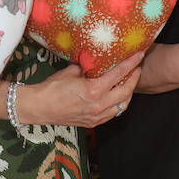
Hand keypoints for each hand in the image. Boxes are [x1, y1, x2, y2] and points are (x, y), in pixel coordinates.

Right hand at [18, 51, 143, 127]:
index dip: (131, 63)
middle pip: (126, 92)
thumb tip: (94, 62)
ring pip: (122, 106)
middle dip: (134, 79)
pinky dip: (118, 105)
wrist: (39, 107)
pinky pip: (112, 114)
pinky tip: (116, 97)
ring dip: (128, 94)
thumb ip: (87, 68)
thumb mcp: (71, 72)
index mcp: (94, 90)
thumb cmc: (51, 88)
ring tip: (128, 83)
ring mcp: (96, 116)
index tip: (139, 55)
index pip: (119, 74)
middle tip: (137, 69)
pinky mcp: (92, 123)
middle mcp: (99, 105)